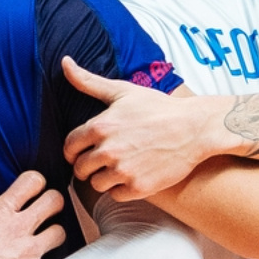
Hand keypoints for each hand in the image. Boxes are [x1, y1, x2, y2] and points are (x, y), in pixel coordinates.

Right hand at [0, 167, 64, 258]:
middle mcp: (21, 229)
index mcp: (1, 212)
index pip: (33, 182)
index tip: (32, 189)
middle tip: (46, 210)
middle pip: (55, 201)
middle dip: (53, 202)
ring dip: (53, 233)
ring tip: (41, 241)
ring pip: (60, 232)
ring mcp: (32, 252)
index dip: (35, 182)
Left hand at [61, 57, 220, 200]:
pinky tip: (131, 175)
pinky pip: (115, 195)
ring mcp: (124, 170)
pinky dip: (120, 189)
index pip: (69, 147)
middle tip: (102, 161)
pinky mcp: (139, 187)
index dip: (73, 150)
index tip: (82, 151)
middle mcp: (109, 150)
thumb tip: (64, 62)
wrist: (194, 128)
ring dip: (103, 178)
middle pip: (80, 169)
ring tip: (118, 167)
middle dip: (87, 165)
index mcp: (100, 126)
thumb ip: (88, 81)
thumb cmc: (158, 107)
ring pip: (96, 184)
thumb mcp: (122, 91)